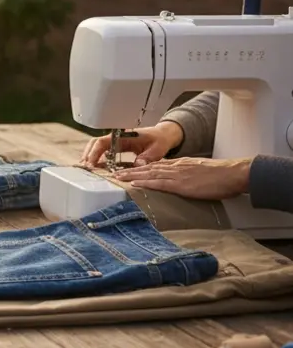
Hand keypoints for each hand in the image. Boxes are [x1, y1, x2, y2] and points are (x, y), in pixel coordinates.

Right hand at [80, 121, 183, 166]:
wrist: (162, 136)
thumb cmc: (159, 140)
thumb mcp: (157, 149)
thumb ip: (147, 157)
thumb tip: (137, 164)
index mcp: (123, 136)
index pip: (102, 141)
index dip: (94, 152)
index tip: (91, 164)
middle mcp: (116, 138)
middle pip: (95, 143)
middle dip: (88, 154)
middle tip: (85, 168)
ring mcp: (115, 142)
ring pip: (96, 147)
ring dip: (90, 156)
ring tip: (87, 169)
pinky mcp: (116, 148)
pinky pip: (103, 151)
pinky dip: (97, 158)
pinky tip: (95, 167)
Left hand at [113, 157, 252, 199]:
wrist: (234, 173)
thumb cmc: (221, 175)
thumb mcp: (200, 171)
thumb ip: (187, 174)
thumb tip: (179, 181)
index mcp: (180, 164)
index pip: (155, 165)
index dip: (140, 167)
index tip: (127, 170)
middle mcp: (176, 167)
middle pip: (148, 167)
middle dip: (130, 170)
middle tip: (114, 172)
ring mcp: (177, 174)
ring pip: (149, 173)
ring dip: (131, 175)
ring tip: (117, 177)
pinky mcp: (181, 183)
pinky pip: (159, 182)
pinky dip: (145, 182)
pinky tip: (135, 183)